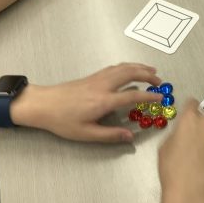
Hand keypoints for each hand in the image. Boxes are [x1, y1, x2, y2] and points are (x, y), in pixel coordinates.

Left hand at [11, 63, 162, 142]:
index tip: (161, 97)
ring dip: (139, 67)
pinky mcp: (93, 76)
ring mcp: (98, 78)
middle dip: (148, 75)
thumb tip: (130, 136)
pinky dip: (127, 66)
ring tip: (151, 70)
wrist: (43, 104)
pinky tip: (130, 69)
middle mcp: (103, 86)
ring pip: (123, 67)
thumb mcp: (86, 134)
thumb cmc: (62, 121)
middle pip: (131, 73)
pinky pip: (115, 67)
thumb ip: (110, 135)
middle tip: (160, 81)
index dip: (148, 95)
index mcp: (104, 101)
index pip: (132, 95)